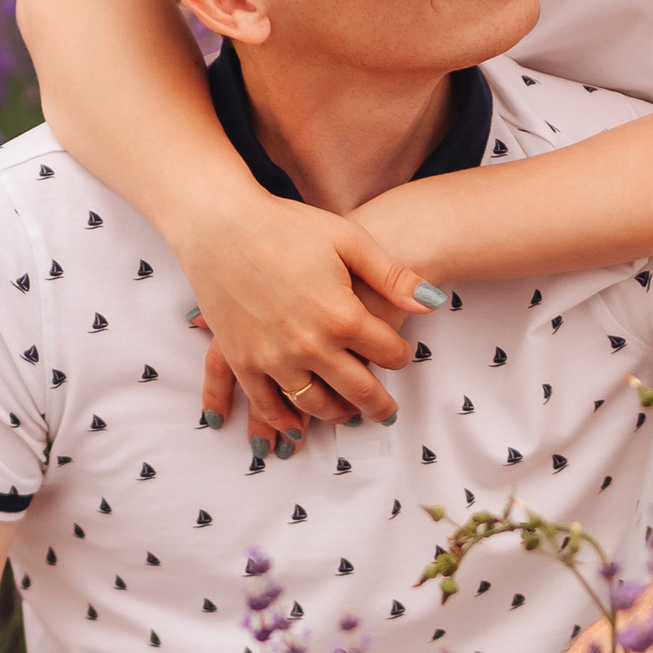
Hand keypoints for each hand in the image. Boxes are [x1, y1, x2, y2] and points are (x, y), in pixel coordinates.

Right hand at [181, 196, 428, 443]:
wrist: (220, 224)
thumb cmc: (285, 226)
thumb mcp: (348, 240)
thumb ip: (392, 275)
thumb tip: (432, 303)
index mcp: (343, 315)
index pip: (389, 354)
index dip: (400, 356)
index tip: (399, 354)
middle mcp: (311, 345)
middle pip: (359, 391)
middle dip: (378, 405)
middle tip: (386, 412)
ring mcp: (274, 357)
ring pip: (316, 405)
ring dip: (336, 415)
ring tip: (348, 416)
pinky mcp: (242, 360)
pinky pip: (267, 403)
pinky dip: (284, 420)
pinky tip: (297, 427)